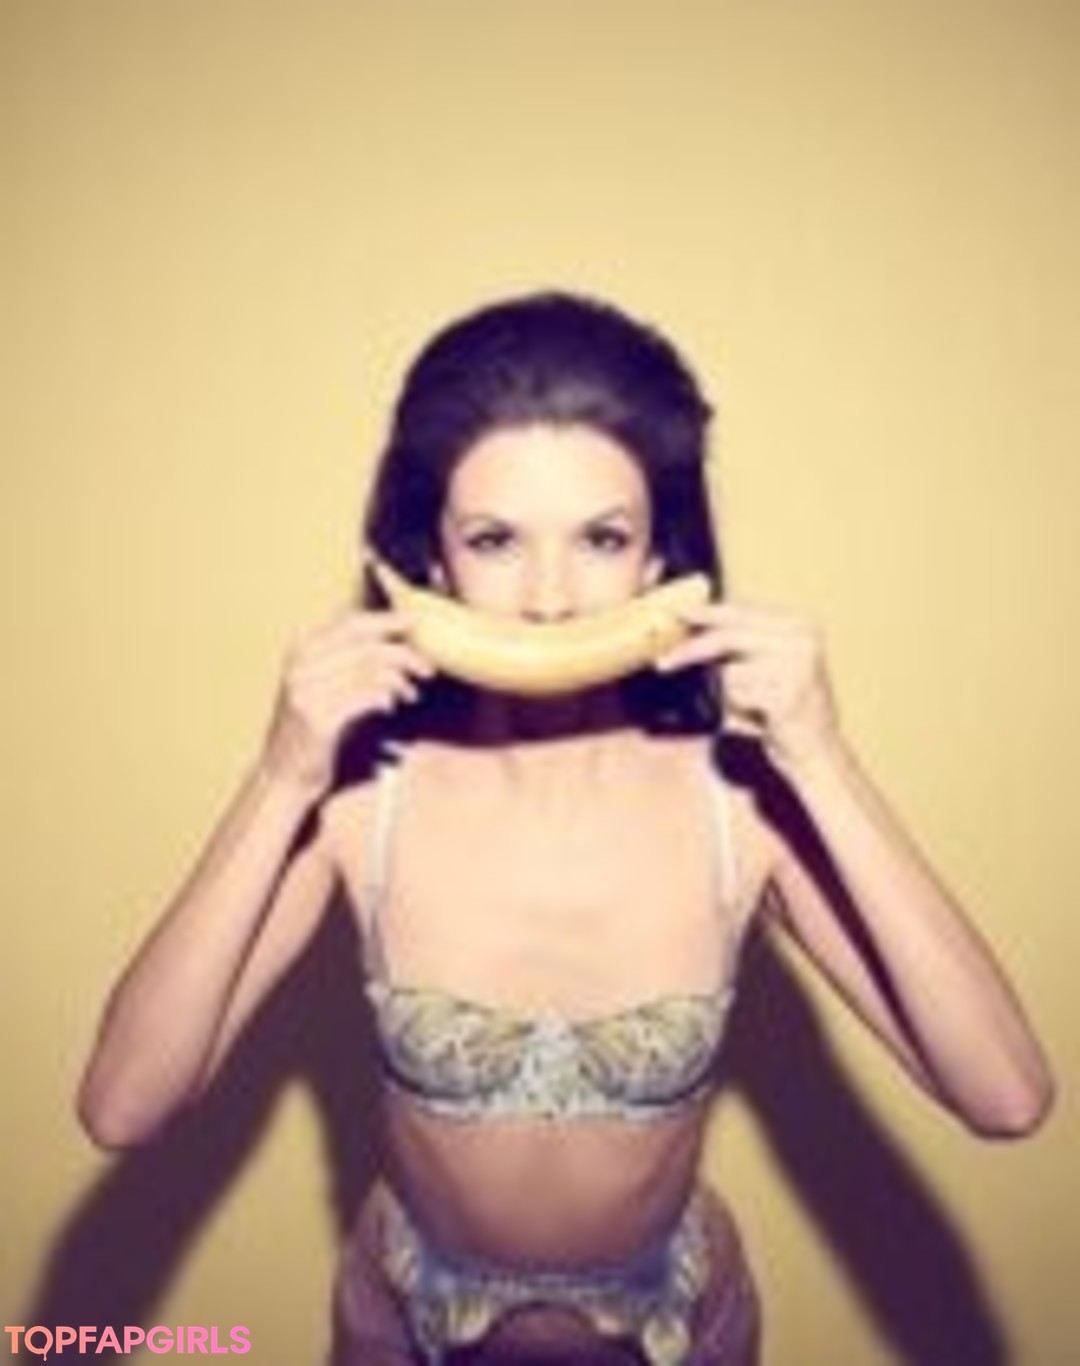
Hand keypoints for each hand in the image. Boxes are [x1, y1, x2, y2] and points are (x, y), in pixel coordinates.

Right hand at [261, 609, 435, 798]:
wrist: (283, 775)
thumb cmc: (313, 730)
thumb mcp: (325, 689)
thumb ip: (350, 664)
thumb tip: (395, 645)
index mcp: (302, 651)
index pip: (351, 624)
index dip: (386, 620)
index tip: (414, 622)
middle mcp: (301, 667)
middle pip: (365, 646)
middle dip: (403, 654)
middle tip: (427, 667)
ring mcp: (306, 692)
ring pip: (369, 671)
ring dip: (399, 681)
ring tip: (410, 693)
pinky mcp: (318, 719)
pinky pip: (364, 697)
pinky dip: (384, 698)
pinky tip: (390, 706)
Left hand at [655, 599, 839, 771]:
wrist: (817, 753)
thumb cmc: (785, 710)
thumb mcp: (770, 666)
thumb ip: (742, 643)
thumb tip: (694, 626)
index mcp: (799, 625)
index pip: (741, 612)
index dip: (706, 613)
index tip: (677, 613)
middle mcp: (801, 640)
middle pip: (729, 637)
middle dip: (691, 650)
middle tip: (663, 662)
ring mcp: (797, 667)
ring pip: (729, 672)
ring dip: (730, 695)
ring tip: (755, 707)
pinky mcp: (787, 696)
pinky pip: (737, 697)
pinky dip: (739, 711)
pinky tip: (761, 719)